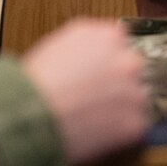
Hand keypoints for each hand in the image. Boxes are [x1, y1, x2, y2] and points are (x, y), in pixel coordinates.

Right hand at [19, 19, 149, 165]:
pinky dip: (119, 130)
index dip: (105, 57)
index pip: (119, 41)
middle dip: (116, 80)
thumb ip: (86, 44)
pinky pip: (133, 125)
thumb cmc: (35, 82)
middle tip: (93, 94)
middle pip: (130, 67)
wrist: (31, 115)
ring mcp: (134, 91)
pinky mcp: (135, 121)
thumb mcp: (58, 44)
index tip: (97, 69)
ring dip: (120, 105)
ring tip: (91, 115)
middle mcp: (125, 59)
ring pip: (135, 97)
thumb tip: (94, 54)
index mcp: (105, 35)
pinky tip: (95, 129)